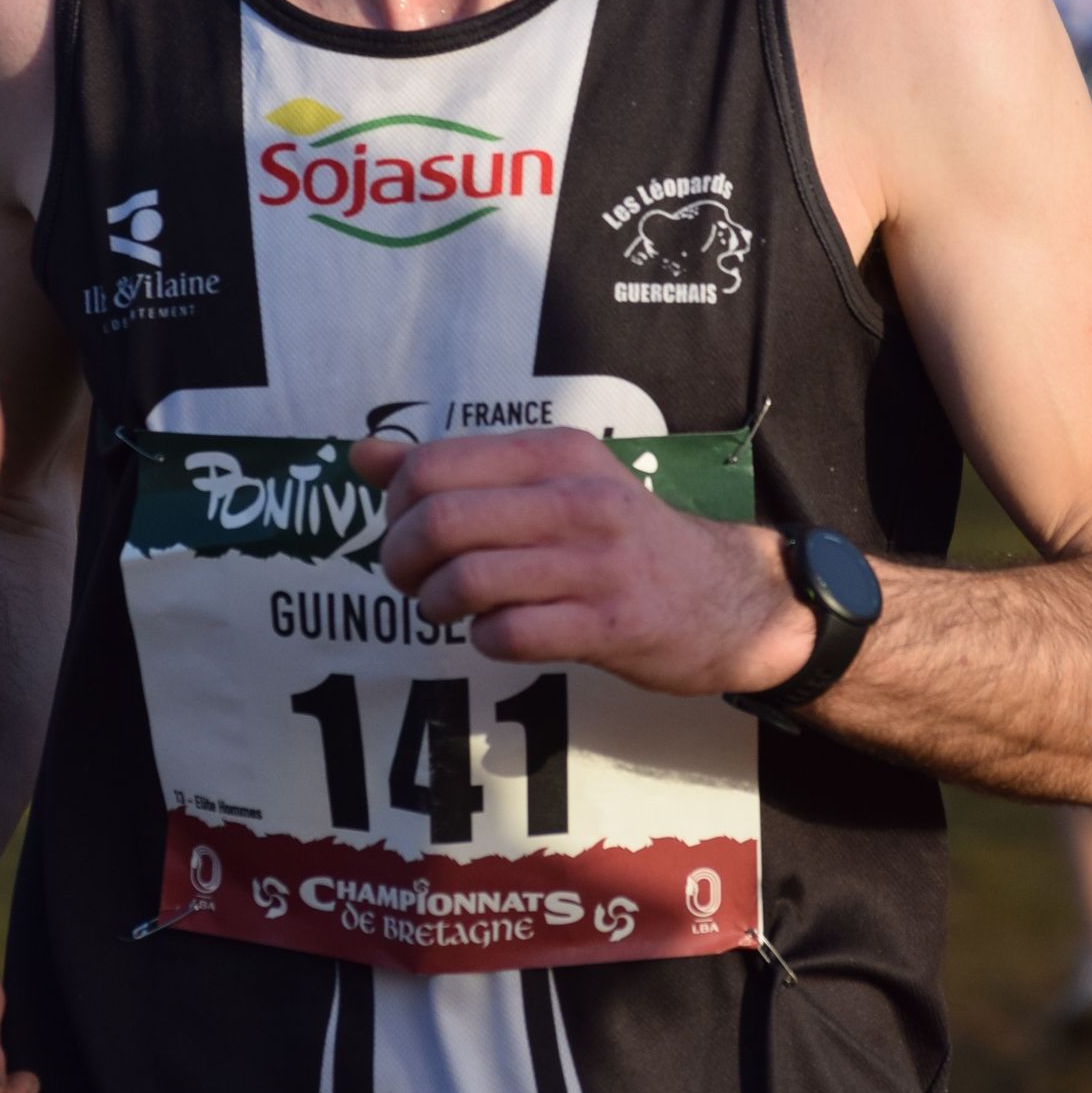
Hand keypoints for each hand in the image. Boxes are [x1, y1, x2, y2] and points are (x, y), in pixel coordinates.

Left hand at [349, 427, 814, 700]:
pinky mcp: (611, 625)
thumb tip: (364, 456)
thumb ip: (458, 469)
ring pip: (466, 580)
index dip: (396, 506)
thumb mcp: (552, 484)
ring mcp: (597, 563)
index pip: (434, 464)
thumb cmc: (622, 541)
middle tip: (410, 580)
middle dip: (400, 561)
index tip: (406, 532)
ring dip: (435, 605)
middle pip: (439, 522)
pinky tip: (498, 634)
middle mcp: (577, 497)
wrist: (727, 600)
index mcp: (556, 452)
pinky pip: (509, 635)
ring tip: (447, 610)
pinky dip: (483, 640)